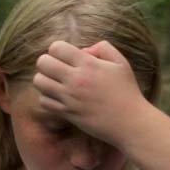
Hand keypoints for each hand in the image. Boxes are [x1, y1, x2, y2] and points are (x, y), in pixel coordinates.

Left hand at [32, 40, 152, 147]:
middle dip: (47, 62)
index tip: (66, 57)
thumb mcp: (121, 63)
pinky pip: (44, 101)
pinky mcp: (68, 113)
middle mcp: (75, 80)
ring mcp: (70, 98)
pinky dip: (48, 98)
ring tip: (56, 83)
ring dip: (45, 80)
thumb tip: (84, 50)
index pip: (56, 47)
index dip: (58, 49)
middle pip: (42, 62)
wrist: (130, 122)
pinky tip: (59, 98)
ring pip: (39, 81)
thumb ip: (103, 48)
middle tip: (57, 69)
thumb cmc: (127, 92)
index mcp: (88, 64)